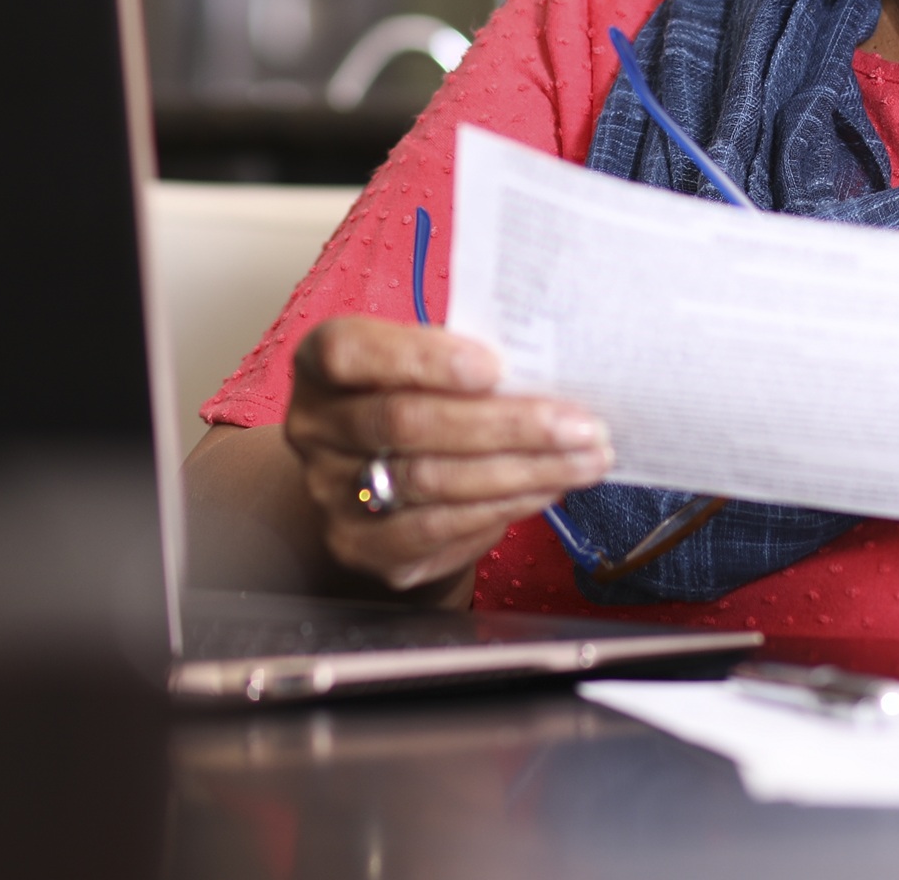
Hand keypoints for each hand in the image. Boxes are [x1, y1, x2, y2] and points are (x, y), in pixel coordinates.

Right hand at [283, 315, 612, 594]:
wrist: (373, 471)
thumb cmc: (415, 396)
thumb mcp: (425, 359)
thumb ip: (464, 358)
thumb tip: (549, 369)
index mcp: (321, 362)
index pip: (351, 352)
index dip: (422, 358)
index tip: (495, 366)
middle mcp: (314, 428)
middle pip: (406, 424)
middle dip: (506, 424)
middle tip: (579, 424)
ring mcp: (331, 493)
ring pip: (431, 482)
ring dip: (522, 472)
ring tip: (584, 459)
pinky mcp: (360, 547)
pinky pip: (437, 531)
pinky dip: (502, 509)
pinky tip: (546, 489)